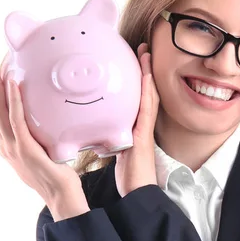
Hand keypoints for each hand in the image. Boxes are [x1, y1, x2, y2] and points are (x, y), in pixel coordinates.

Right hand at [0, 54, 83, 203]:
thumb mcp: (42, 152)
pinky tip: (14, 84)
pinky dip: (13, 100)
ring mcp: (12, 148)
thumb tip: (47, 120)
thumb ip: (37, 137)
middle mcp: (4, 146)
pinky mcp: (25, 149)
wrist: (61, 197)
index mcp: (6, 145)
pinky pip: (16, 120)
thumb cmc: (57, 176)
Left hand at [114, 43, 159, 197]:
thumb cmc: (126, 175)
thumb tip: (92, 129)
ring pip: (147, 95)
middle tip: (141, 49)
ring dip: (147, 73)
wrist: (136, 192)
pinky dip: (147, 91)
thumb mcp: (114, 151)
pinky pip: (147, 109)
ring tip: (144, 53)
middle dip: (143, 70)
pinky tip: (146, 75)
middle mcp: (139, 124)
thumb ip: (107, 137)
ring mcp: (144, 128)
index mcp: (132, 126)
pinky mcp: (144, 134)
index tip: (130, 60)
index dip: (134, 79)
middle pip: (143, 91)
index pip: (133, 98)